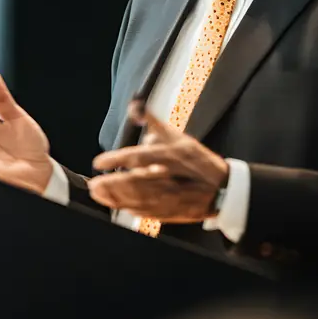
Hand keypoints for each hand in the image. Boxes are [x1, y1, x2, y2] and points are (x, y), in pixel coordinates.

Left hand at [89, 99, 228, 223]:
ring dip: (117, 198)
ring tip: (99, 193)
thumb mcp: (177, 136)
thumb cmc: (198, 160)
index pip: (141, 156)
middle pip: (138, 182)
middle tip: (94, 184)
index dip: (119, 159)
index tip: (99, 162)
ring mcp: (173, 197)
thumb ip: (153, 120)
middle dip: (113, 184)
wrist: (223, 189)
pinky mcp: (171, 212)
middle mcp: (173, 177)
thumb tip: (134, 106)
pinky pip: (147, 212)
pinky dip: (130, 209)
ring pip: (140, 199)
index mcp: (174, 155)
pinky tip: (116, 204)